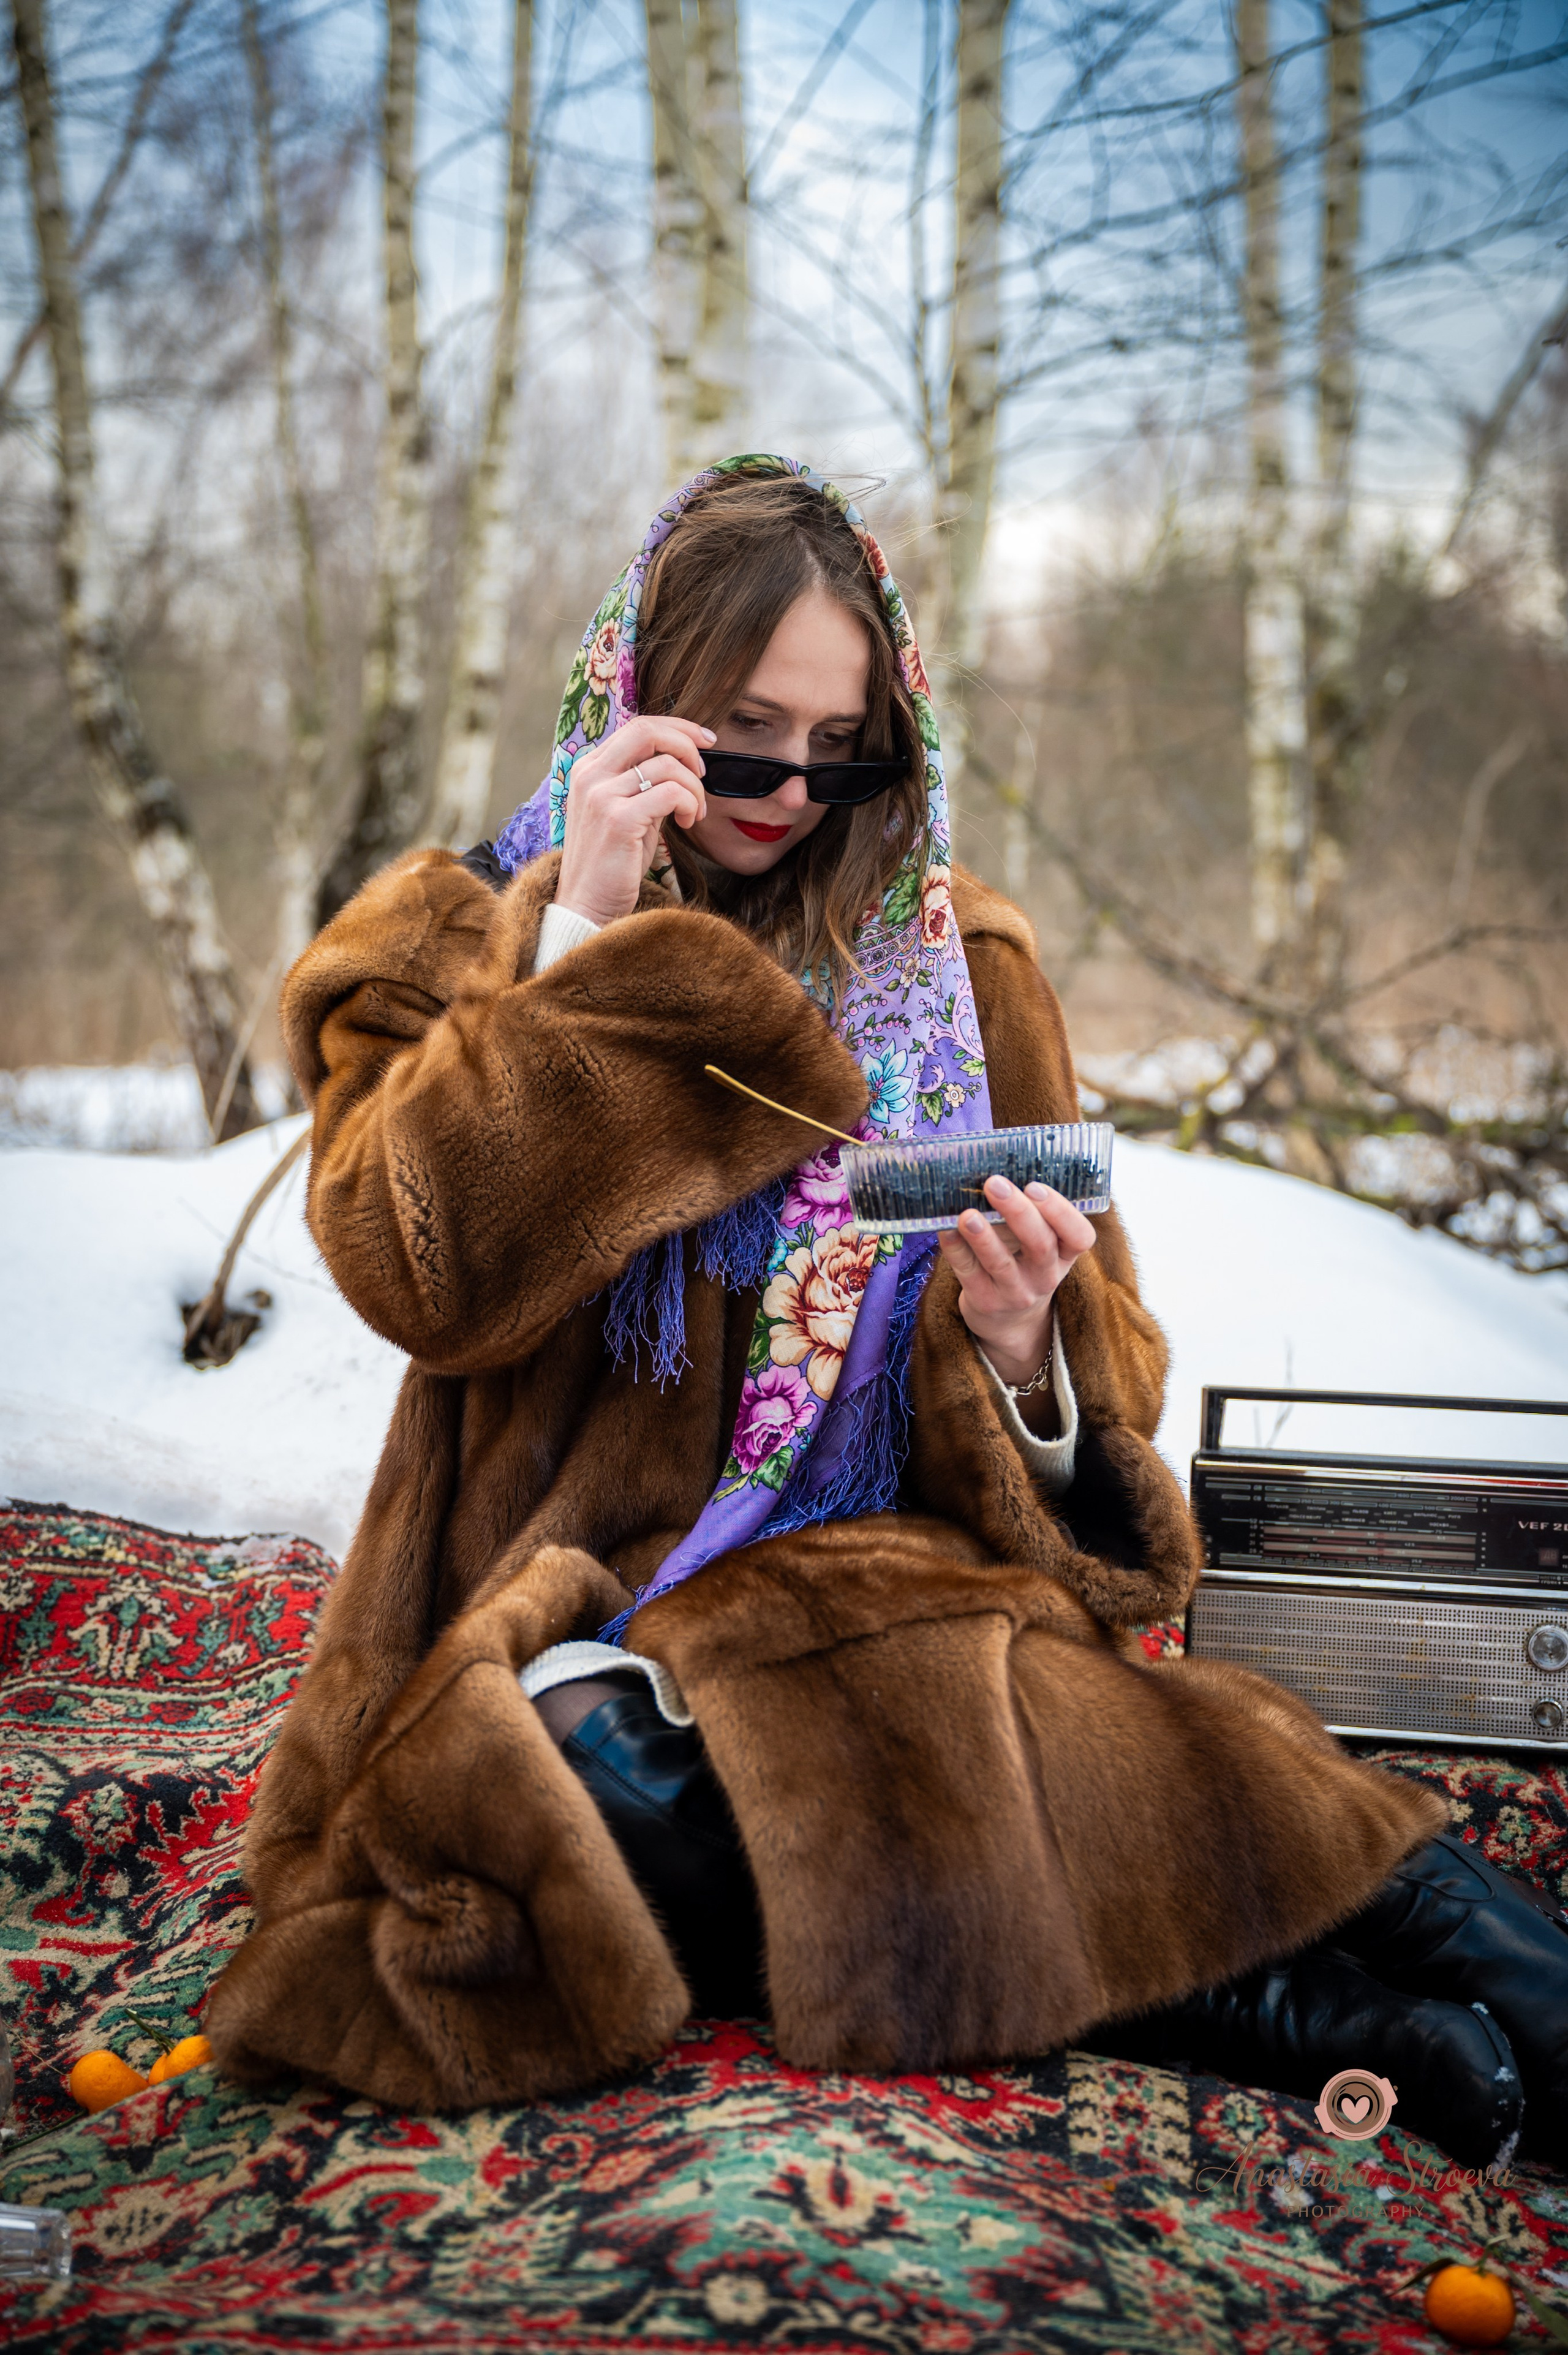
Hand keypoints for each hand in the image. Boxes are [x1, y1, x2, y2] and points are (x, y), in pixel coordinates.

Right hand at [555, 715, 714, 926]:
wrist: (586, 907)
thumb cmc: (612, 865)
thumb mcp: (628, 814)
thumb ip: (646, 785)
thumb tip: (683, 764)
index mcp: (589, 769)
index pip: (637, 727)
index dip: (677, 728)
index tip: (704, 741)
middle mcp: (590, 775)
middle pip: (648, 730)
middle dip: (687, 743)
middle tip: (704, 771)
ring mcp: (601, 796)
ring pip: (667, 764)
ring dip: (694, 788)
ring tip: (694, 813)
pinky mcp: (618, 819)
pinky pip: (671, 793)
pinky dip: (689, 804)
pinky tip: (687, 823)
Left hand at [935, 1176, 1096, 1386]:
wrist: (1009, 1318)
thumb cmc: (1022, 1260)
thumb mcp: (1037, 1241)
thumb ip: (1028, 1212)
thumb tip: (994, 1170)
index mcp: (1064, 1254)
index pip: (1079, 1236)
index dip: (1061, 1212)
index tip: (1035, 1187)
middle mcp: (1045, 1276)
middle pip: (1040, 1245)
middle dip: (1018, 1212)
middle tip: (995, 1184)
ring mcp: (1016, 1293)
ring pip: (1001, 1264)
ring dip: (984, 1237)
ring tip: (968, 1215)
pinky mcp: (985, 1302)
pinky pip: (968, 1274)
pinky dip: (956, 1251)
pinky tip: (945, 1230)